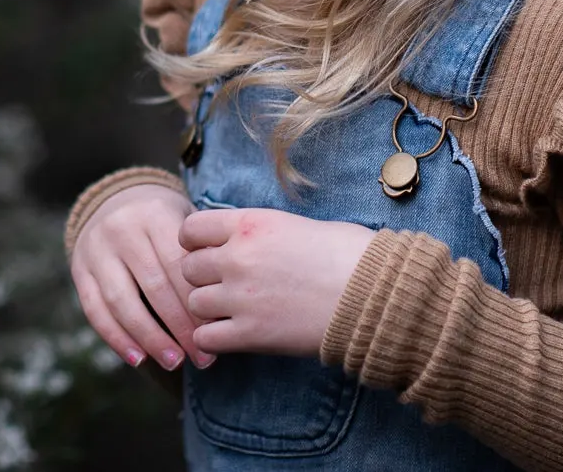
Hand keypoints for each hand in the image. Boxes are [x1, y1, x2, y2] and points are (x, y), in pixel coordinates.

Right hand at [70, 183, 212, 370]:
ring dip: (150, 338)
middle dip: (180, 327)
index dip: (198, 302)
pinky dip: (116, 338)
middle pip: (154, 287)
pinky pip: (95, 310)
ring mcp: (96, 250)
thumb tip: (226, 304)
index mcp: (155, 214)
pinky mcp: (80, 270)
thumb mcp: (185, 220)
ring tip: (175, 361)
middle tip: (203, 357)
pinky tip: (138, 359)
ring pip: (122, 302)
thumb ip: (202, 252)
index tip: (218, 332)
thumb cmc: (164, 221)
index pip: (179, 266)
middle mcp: (122, 229)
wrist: (114, 200)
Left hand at [178, 207, 375, 357]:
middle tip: (223, 285)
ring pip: (193, 303)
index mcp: (250, 224)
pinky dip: (213, 339)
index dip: (194, 242)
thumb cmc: (350, 255)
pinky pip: (206, 337)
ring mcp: (240, 297)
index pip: (191, 228)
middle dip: (201, 277)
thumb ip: (265, 232)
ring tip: (230, 311)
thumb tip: (254, 240)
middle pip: (188, 267)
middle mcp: (237, 257)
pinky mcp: (250, 333)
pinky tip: (231, 335)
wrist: (374, 295)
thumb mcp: (301, 226)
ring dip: (207, 308)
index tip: (206, 251)